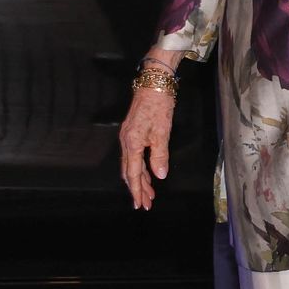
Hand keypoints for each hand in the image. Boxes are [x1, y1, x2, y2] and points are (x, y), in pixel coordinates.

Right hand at [119, 89, 174, 210]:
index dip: (137, 191)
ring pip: (131, 165)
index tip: (141, 204)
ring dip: (140, 180)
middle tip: (146, 204)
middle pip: (130, 172)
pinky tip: (148, 174)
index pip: (133, 174)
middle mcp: (126, 142)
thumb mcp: (163, 132)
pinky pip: (133, 156)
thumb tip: (160, 176)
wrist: (154, 84)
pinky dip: (140, 168)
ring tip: (149, 194)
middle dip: (138, 189)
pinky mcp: (132, 132)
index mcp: (132, 143)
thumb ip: (159, 155)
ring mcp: (127, 137)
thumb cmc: (159, 106)